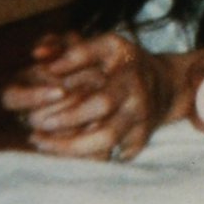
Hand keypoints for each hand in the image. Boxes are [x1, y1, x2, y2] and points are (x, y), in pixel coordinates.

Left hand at [1, 32, 188, 161]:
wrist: (168, 83)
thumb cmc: (128, 61)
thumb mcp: (109, 44)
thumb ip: (76, 50)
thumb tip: (42, 59)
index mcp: (130, 79)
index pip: (102, 104)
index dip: (70, 115)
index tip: (39, 119)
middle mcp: (138, 105)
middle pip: (106, 136)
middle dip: (66, 142)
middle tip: (35, 138)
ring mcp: (141, 126)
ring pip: (107, 151)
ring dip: (71, 153)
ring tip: (43, 146)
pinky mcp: (140, 142)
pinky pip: (111, 158)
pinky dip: (87, 158)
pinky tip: (64, 151)